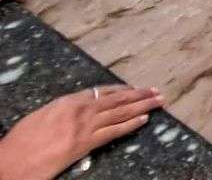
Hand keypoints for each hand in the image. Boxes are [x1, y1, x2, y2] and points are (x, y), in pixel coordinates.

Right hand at [0, 86, 161, 179]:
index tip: (135, 89)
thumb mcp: (43, 115)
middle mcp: (80, 110)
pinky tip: (144, 120)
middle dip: (139, 94)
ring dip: (142, 106)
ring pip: (120, 112)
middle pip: (117, 99)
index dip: (121, 90)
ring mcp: (85, 126)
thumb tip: (77, 108)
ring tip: (158, 101)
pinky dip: (131, 124)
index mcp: (69, 100)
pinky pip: (114, 131)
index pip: (102, 91)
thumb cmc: (22, 140)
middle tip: (156, 91)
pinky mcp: (87, 143)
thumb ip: (64, 109)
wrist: (14, 160)